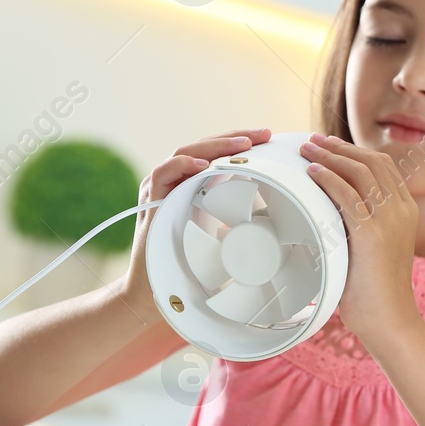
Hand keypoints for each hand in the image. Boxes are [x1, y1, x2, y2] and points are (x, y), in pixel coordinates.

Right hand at [123, 128, 270, 314]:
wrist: (157, 292)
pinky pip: (163, 173)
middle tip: (264, 134)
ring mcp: (160, 188)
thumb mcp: (222, 237)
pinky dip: (183, 165)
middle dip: (235, 138)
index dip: (240, 144)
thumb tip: (273, 214)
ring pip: (186, 152)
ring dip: (215, 146)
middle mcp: (174, 181)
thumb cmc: (189, 266)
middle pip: (204, 147)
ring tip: (244, 145)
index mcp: (191, 185)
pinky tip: (204, 163)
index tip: (268, 139)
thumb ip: (236, 218)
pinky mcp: (151, 201)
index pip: (216, 154)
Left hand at [301, 132, 421, 339]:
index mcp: (406, 210)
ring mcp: (389, 220)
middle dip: (339, 147)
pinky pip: (347, 194)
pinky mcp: (372, 233)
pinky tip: (311, 172)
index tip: (328, 144)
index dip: (354, 150)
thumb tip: (329, 209)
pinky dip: (327, 178)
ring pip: (359, 172)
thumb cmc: (375, 290)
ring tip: (306, 149)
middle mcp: (402, 209)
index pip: (382, 165)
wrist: (389, 319)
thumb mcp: (374, 247)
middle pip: (371, 161)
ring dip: (329, 156)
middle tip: (312, 140)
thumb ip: (361, 224)